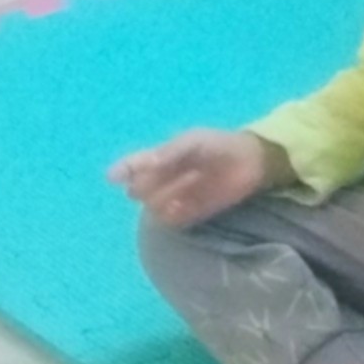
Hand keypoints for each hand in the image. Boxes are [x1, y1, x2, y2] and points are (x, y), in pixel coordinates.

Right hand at [108, 128, 279, 228]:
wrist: (250, 162)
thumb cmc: (219, 145)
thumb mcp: (194, 142)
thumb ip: (170, 153)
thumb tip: (146, 165)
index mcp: (161, 158)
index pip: (133, 166)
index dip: (121, 171)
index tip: (113, 178)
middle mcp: (163, 180)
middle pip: (140, 190)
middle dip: (148, 187)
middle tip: (168, 177)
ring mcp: (176, 197)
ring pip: (154, 207)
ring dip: (163, 200)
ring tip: (185, 188)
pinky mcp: (191, 213)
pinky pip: (172, 221)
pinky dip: (173, 216)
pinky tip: (183, 206)